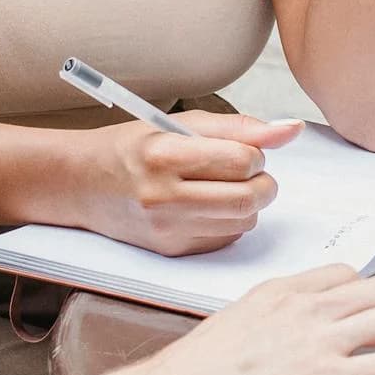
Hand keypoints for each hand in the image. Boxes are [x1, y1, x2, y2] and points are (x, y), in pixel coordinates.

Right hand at [75, 112, 304, 255]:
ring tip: (226, 187)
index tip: (246, 152)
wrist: (84, 183)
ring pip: (243, 221)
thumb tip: (291, 130)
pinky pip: (226, 239)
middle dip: (263, 183)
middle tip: (250, 172)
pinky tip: (209, 206)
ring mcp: (167, 229)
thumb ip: (239, 127)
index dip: (255, 154)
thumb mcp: (181, 124)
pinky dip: (230, 222)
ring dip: (248, 203)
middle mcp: (163, 196)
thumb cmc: (134, 147)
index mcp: (165, 155)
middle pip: (247, 198)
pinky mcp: (172, 250)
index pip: (241, 160)